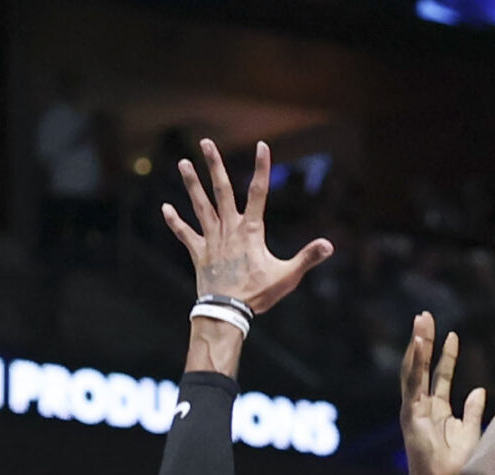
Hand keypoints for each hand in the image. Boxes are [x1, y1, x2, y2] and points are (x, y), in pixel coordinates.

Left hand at [163, 138, 331, 313]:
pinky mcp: (198, 252)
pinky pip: (184, 233)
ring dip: (191, 184)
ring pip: (200, 205)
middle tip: (206, 142)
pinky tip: (165, 208)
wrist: (227, 311)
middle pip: (221, 190)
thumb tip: (329, 245)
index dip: (262, 167)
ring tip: (182, 162)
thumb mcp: (287, 276)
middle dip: (214, 165)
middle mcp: (229, 228)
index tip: (261, 145)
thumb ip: (307, 258)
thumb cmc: (258, 294)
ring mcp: (211, 239)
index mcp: (251, 230)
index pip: (259, 192)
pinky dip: (174, 221)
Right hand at [398, 315, 486, 474]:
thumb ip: (473, 410)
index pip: (440, 375)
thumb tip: (480, 390)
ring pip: (414, 369)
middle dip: (424, 341)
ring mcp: (414, 408)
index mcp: (437, 409)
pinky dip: (415, 362)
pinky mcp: (410, 413)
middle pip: (423, 366)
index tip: (452, 334)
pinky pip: (412, 383)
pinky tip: (419, 343)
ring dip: (416, 345)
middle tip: (425, 316)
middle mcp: (423, 405)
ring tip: (420, 322)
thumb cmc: (456, 463)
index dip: (446, 355)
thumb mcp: (471, 431)